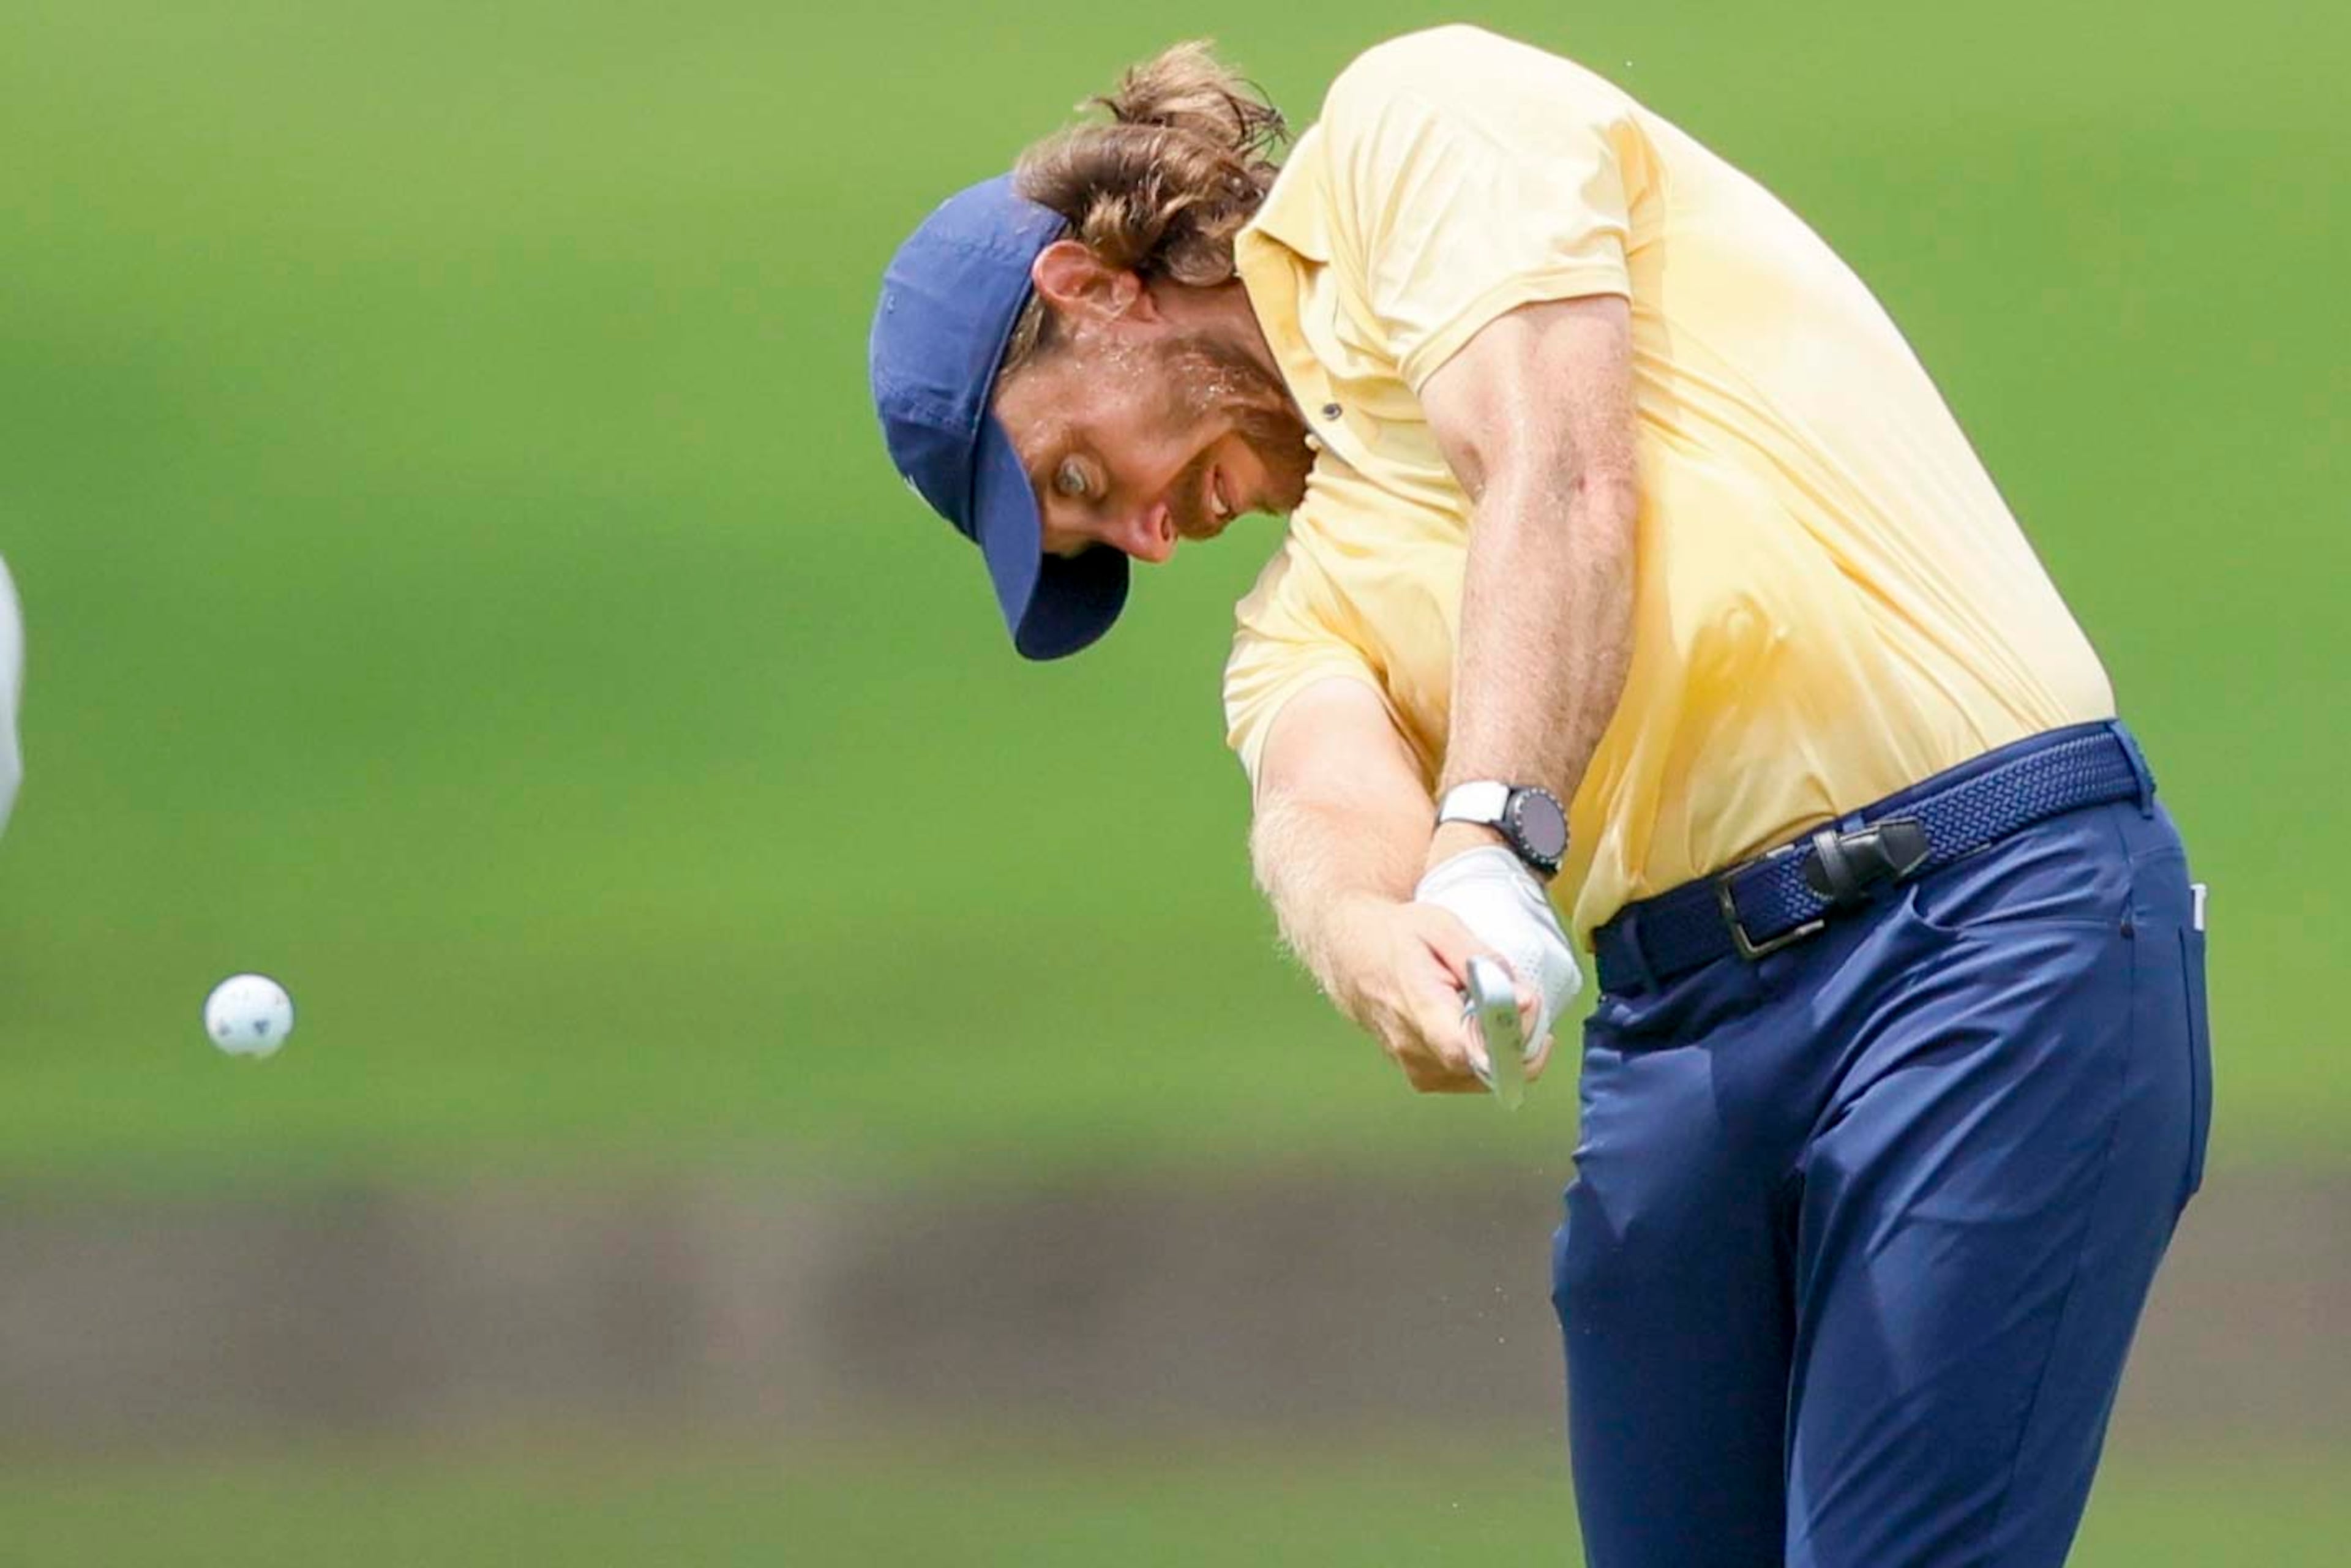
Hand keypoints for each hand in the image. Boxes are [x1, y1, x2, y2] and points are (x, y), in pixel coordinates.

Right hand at [1324, 899, 1534, 1091]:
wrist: (1348, 951)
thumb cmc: (1392, 936)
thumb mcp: (1440, 926)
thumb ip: (1483, 961)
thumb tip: (1522, 998)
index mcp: (1417, 1007)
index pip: (1464, 1051)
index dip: (1507, 1041)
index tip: (1528, 1012)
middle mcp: (1412, 1047)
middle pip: (1484, 1068)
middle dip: (1517, 1039)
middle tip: (1523, 1004)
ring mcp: (1413, 1066)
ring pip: (1482, 1078)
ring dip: (1504, 1050)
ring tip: (1498, 1011)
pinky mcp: (1419, 1075)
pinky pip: (1468, 1079)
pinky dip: (1486, 1058)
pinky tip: (1481, 1027)